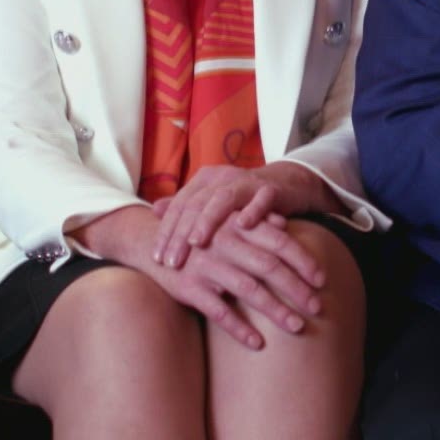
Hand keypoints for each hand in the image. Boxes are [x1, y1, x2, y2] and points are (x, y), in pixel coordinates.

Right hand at [140, 212, 324, 349]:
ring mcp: (206, 266)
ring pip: (248, 290)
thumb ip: (254, 223)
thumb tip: (283, 223)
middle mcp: (224, 244)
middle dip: (296, 288)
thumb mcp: (224, 223)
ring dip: (275, 310)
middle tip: (317, 307)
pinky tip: (258, 343)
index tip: (322, 279)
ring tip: (297, 326)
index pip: (279, 241)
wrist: (151, 243)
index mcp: (237, 226)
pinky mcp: (188, 288)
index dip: (303, 260)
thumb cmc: (200, 235)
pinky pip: (218, 312)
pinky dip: (239, 328)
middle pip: (269, 267)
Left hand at [152, 162, 324, 269]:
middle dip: (181, 234)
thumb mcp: (212, 202)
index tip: (157, 259)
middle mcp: (221, 177)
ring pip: (222, 199)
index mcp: (204, 180)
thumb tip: (154, 210)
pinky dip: (253, 211)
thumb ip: (186, 205)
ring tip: (195, 244)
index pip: (179, 206)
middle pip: (195, 205)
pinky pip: (261, 199)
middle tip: (171, 262)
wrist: (285, 185)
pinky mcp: (270, 189)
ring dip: (208, 221)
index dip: (166, 231)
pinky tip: (243, 226)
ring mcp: (246, 182)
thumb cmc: (243, 201)